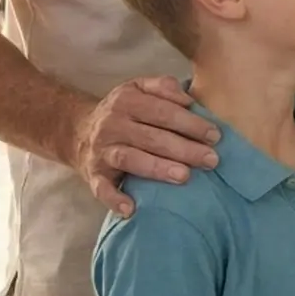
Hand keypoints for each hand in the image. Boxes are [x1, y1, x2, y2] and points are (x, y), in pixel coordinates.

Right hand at [70, 76, 222, 215]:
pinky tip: (131, 208)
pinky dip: (114, 199)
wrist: (78, 131)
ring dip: (157, 168)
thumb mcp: (138, 88)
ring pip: (130, 159)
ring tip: (184, 176)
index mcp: (126, 100)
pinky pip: (102, 188)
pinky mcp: (93, 175)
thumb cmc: (122, 111)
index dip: (190, 123)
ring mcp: (102, 151)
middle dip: (184, 148)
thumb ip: (163, 87)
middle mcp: (112, 124)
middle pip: (151, 136)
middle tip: (211, 159)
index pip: (162, 111)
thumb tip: (188, 99)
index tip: (215, 135)